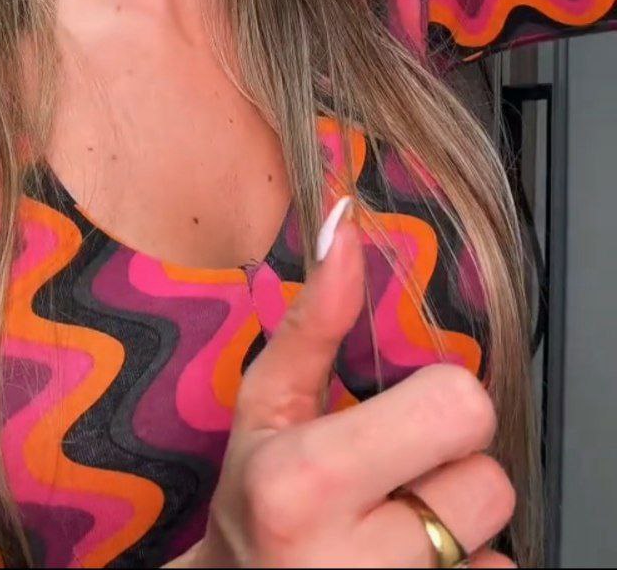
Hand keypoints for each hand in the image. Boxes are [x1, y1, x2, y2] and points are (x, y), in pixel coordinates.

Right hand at [190, 209, 514, 567]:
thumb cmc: (256, 500)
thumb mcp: (267, 406)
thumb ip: (314, 318)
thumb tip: (346, 221)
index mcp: (306, 481)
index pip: (460, 406)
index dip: (439, 405)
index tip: (397, 421)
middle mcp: (350, 564)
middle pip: (491, 481)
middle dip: (452, 471)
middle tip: (399, 480)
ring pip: (500, 539)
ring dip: (459, 526)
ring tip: (398, 529)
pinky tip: (408, 566)